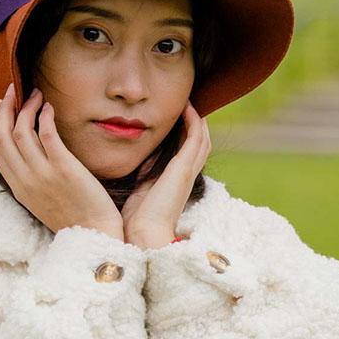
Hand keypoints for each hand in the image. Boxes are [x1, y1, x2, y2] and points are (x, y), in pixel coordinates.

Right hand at [0, 84, 123, 239]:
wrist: (94, 235)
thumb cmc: (74, 216)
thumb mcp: (42, 199)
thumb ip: (32, 177)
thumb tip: (31, 149)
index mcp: (18, 188)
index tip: (2, 106)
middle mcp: (25, 180)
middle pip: (2, 136)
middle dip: (5, 108)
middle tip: (12, 90)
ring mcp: (43, 174)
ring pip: (22, 132)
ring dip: (26, 107)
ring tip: (36, 94)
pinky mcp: (64, 168)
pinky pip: (48, 135)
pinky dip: (45, 117)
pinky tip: (49, 107)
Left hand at [121, 101, 210, 249]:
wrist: (142, 237)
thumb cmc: (136, 222)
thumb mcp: (139, 191)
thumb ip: (143, 174)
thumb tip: (139, 158)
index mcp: (175, 182)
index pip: (188, 154)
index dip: (187, 135)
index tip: (179, 118)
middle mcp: (186, 176)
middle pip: (200, 145)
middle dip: (197, 124)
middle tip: (189, 104)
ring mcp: (187, 172)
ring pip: (202, 140)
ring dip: (198, 119)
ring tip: (190, 101)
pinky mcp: (183, 168)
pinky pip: (195, 139)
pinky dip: (194, 122)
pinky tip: (188, 107)